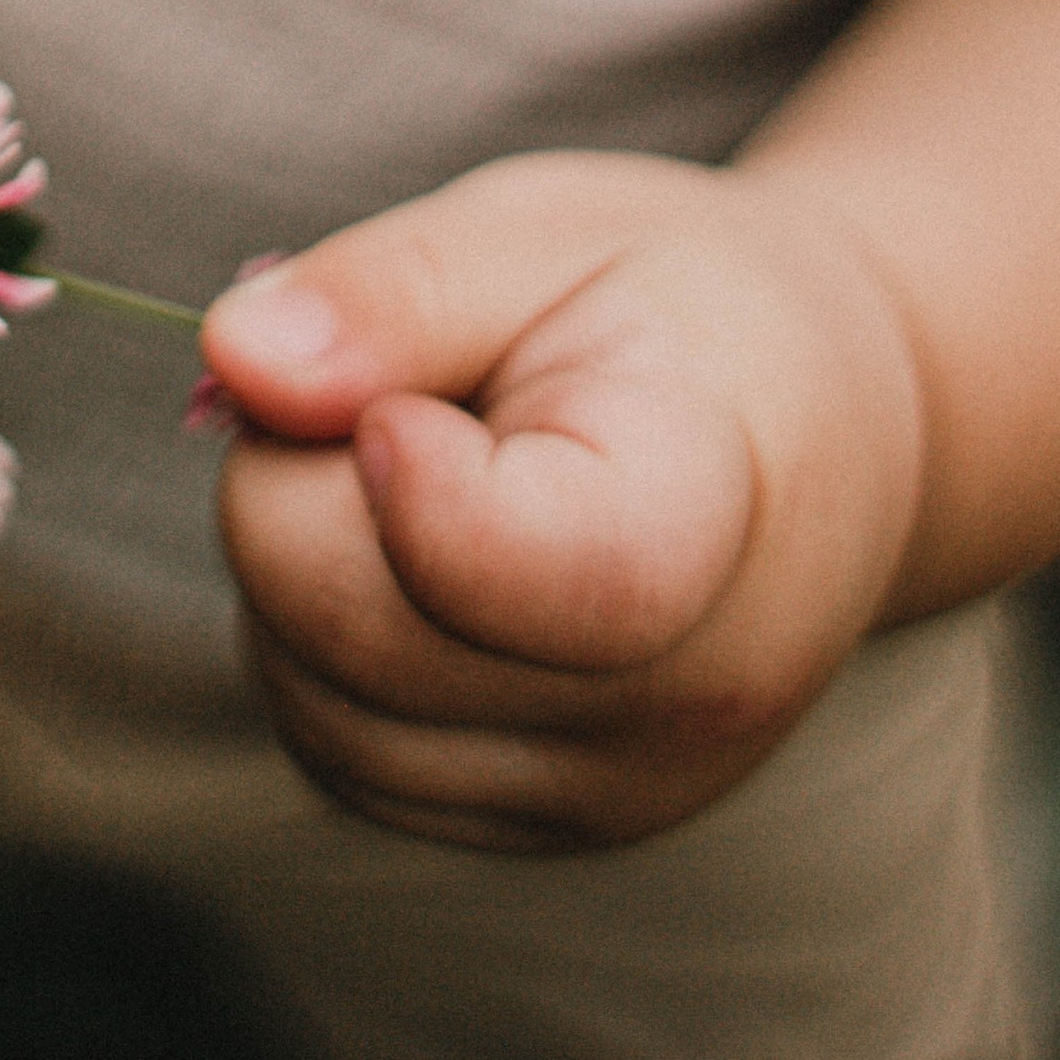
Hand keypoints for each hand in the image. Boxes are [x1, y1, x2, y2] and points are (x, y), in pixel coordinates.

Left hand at [200, 153, 926, 850]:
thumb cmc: (681, 305)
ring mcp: (606, 794)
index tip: (407, 402)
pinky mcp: (535, 831)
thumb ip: (394, 290)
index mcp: (709, 512)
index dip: (409, 481)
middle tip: (406, 391)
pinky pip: (334, 748)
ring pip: (310, 696)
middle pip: (346, 621)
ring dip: (305, 561)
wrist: (824, 432)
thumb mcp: (551, 228)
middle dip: (305, 472)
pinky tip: (416, 556)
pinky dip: (323, 641)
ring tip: (435, 466)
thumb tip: (234, 359)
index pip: (545, 573)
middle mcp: (673, 701)